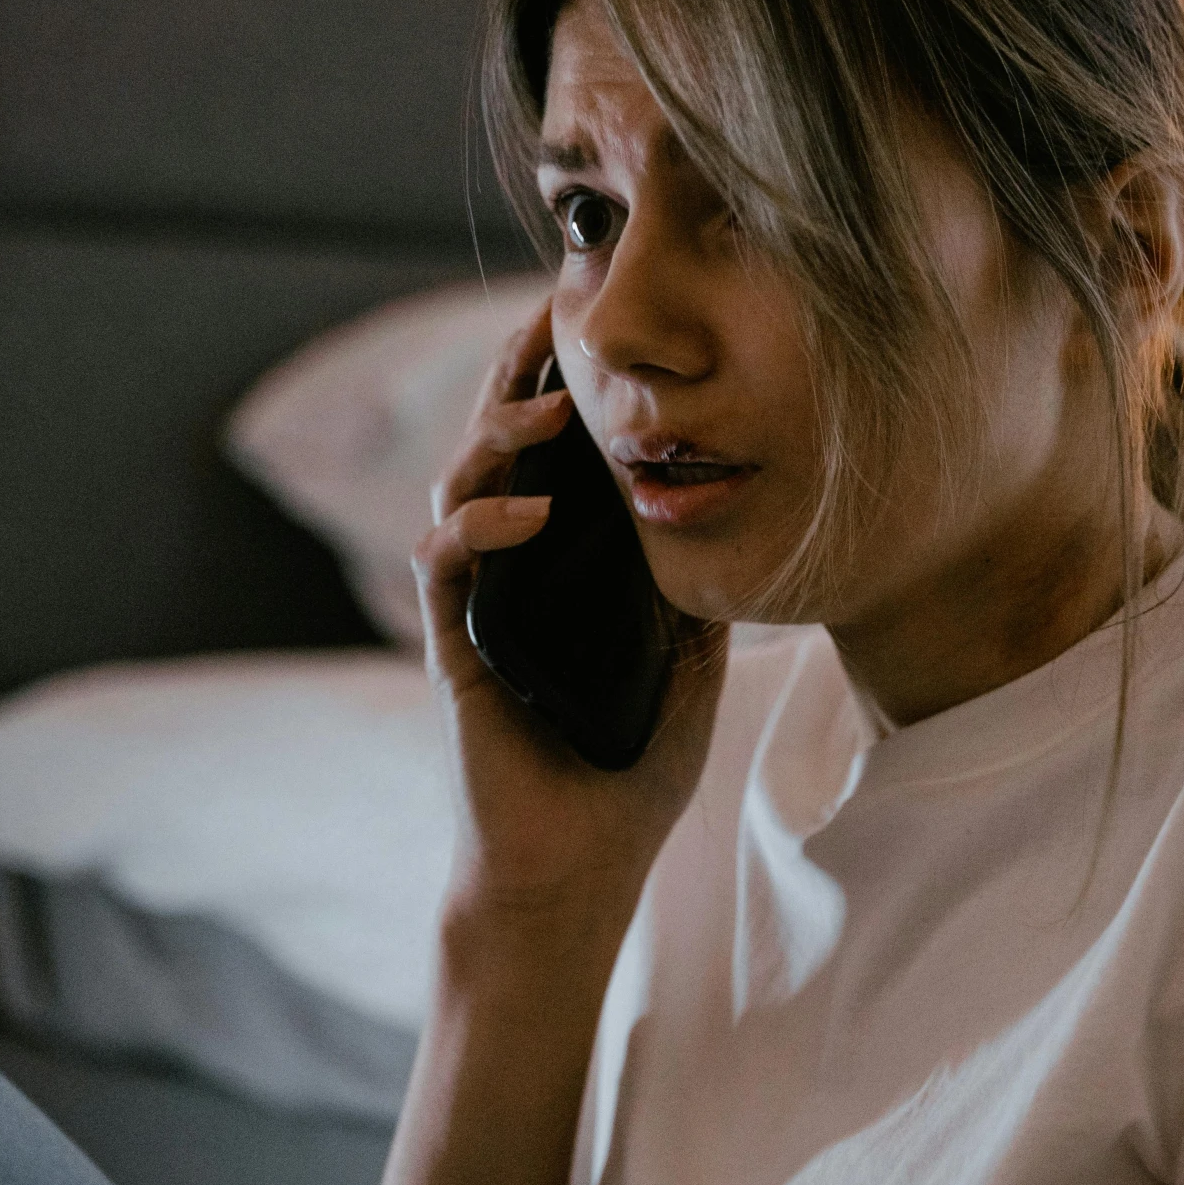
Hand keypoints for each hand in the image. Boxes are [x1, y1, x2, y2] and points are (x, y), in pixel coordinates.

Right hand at [413, 301, 727, 922]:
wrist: (574, 872)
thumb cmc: (629, 774)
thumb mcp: (690, 665)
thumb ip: (695, 591)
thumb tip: (738, 512)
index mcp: (560, 567)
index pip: (552, 452)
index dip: (562, 382)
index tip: (593, 318)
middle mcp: (509, 571)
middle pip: (494, 444)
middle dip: (516, 372)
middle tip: (550, 312)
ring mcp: (475, 604)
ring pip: (458, 486)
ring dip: (497, 434)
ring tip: (547, 402)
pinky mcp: (451, 647)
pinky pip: (445, 562)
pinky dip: (481, 523)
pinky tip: (531, 507)